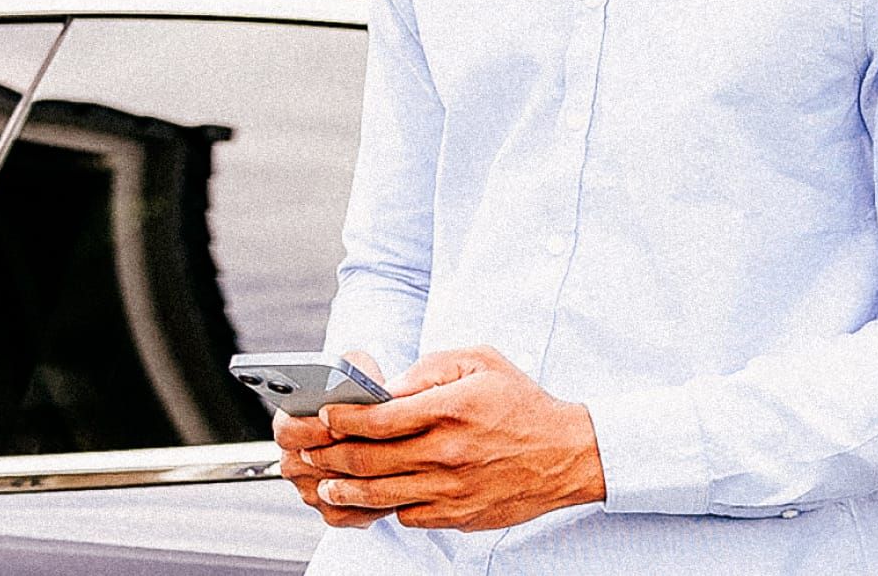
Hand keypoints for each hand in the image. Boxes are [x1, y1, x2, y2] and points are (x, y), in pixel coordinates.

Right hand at [274, 350, 393, 528]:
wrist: (374, 419)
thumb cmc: (363, 392)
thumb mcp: (357, 369)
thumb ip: (353, 371)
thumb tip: (360, 382)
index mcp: (289, 423)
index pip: (287, 430)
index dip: (312, 428)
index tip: (336, 423)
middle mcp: (294, 459)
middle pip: (307, 466)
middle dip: (342, 454)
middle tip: (369, 444)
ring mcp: (310, 488)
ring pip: (330, 491)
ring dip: (358, 478)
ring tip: (387, 463)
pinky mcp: (331, 509)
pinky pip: (346, 512)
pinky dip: (369, 502)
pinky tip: (392, 484)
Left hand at [300, 345, 607, 532]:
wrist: (566, 454)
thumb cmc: (521, 404)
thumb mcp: (481, 362)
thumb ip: (430, 367)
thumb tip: (387, 387)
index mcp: (451, 409)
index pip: (378, 418)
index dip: (342, 418)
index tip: (325, 415)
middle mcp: (448, 452)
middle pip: (368, 459)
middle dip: (330, 455)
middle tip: (311, 451)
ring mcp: (451, 488)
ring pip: (379, 495)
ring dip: (344, 489)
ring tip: (327, 484)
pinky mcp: (457, 515)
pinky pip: (407, 516)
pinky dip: (388, 506)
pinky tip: (377, 496)